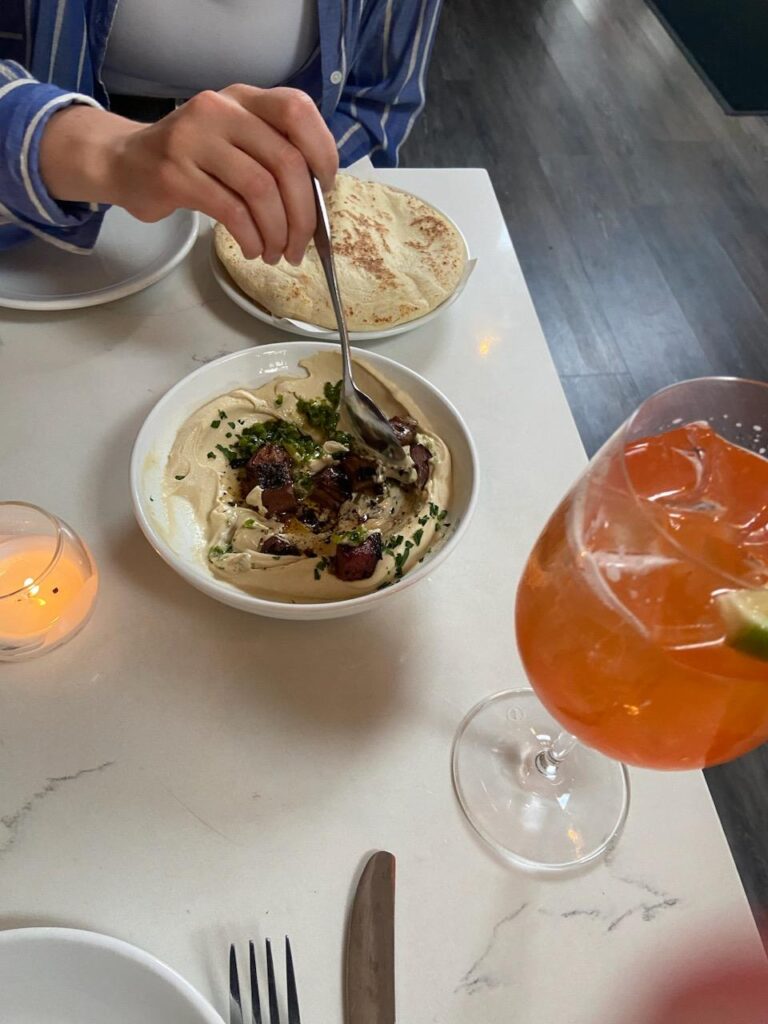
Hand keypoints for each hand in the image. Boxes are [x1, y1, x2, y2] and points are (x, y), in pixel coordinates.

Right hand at [40, 85, 338, 263]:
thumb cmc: (192, 159)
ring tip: (276, 252)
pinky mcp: (175, 174)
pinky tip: (254, 248)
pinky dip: (251, 237)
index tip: (325, 191)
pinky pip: (231, 211)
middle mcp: (220, 109)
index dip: (323, 153)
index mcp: (243, 98)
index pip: (297, 110)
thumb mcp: (235, 141)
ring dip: (277, 231)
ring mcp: (194, 138)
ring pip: (260, 190)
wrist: (125, 162)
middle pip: (286, 161)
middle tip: (301, 245)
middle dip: (303, 213)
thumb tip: (317, 201)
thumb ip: (273, 154)